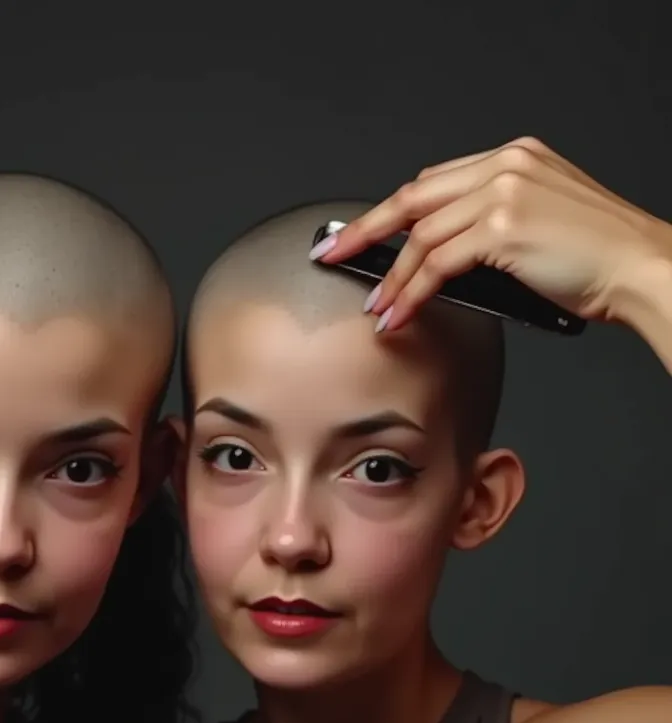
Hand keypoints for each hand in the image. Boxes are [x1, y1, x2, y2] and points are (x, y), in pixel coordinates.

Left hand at [311, 137, 671, 332]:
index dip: (389, 212)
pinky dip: (411, 292)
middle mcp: (505, 166)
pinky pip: (437, 263)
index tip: (358, 233)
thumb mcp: (538, 223)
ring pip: (421, 236)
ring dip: (392, 277)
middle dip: (367, 232)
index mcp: (512, 158)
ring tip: (376, 306)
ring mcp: (503, 192)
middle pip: (414, 199)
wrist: (641, 268)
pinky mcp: (503, 226)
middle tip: (333, 255)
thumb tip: (437, 258)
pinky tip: (399, 312)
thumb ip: (489, 224)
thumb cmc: (596, 257)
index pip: (431, 184)